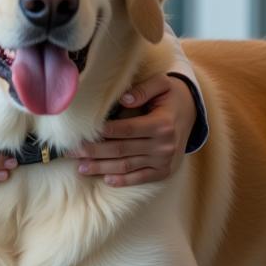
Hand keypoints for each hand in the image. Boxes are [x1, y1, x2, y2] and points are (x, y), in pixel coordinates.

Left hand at [68, 73, 196, 186]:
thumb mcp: (162, 84)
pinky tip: (106, 179)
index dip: (105, 133)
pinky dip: (123, 180)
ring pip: (127, 166)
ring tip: (81, 167)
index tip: (83, 134)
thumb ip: (143, 89)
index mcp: (162, 124)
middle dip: (94, 152)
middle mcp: (164, 146)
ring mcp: (164, 161)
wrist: (193, 113)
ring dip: (102, 168)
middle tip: (72, 152)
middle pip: (122, 150)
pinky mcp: (164, 171)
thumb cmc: (171, 96)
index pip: (127, 130)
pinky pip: (141, 178)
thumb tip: (124, 98)